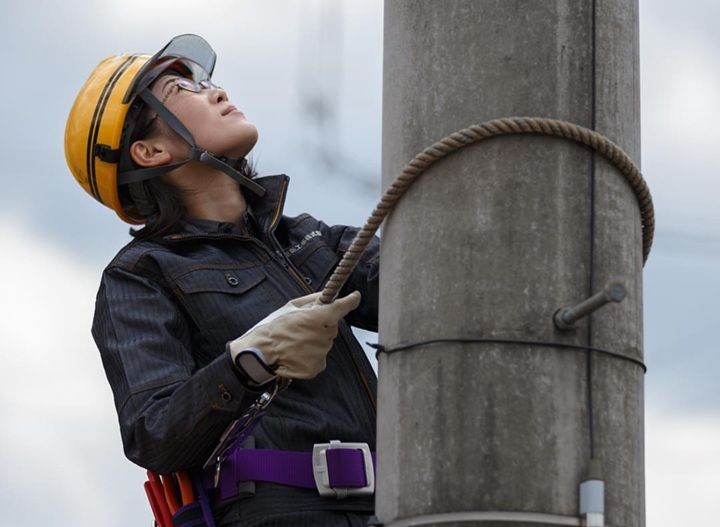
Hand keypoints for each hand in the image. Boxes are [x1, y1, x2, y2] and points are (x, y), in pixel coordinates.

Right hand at [228, 291, 360, 378]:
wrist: (258, 353)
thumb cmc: (272, 328)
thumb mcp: (290, 307)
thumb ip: (312, 300)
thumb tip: (327, 295)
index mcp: (317, 318)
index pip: (341, 308)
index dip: (350, 301)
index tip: (354, 297)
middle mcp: (322, 336)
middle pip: (331, 328)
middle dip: (322, 325)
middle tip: (303, 327)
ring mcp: (320, 353)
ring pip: (325, 343)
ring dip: (315, 341)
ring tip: (296, 341)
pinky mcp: (316, 367)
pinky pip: (320, 358)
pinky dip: (311, 355)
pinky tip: (297, 353)